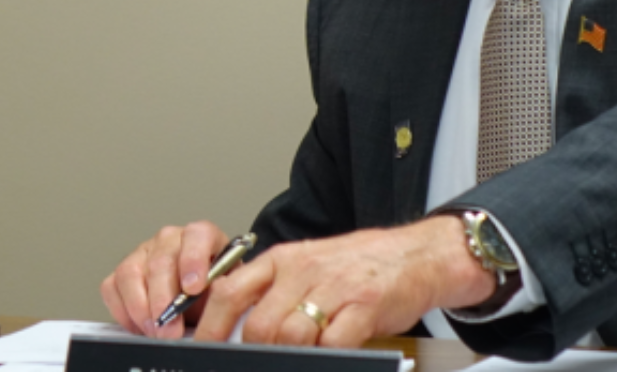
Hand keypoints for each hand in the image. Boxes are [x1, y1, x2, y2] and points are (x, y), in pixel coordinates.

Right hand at [101, 221, 231, 337]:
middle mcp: (170, 240)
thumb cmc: (214, 297)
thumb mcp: (227, 295)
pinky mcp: (123, 272)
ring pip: (131, 272)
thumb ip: (223, 297)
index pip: (197, 235)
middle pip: (160, 261)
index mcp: (202, 237)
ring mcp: (144, 252)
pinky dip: (123, 311)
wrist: (201, 305)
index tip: (193, 289)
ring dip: (140, 307)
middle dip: (163, 300)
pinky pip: (112, 287)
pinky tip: (140, 326)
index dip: (194, 260)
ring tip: (155, 330)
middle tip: (171, 329)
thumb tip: (216, 312)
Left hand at [190, 217, 494, 347]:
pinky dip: (326, 357)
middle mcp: (303, 270)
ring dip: (289, 357)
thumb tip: (237, 328)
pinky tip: (329, 356)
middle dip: (253, 353)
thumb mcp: (307, 266)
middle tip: (257, 362)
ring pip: (291, 336)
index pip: (230, 290)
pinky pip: (333, 343)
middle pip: (258, 323)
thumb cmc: (357, 267)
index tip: (201, 348)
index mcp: (282, 260)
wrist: (414, 255)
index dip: (210, 324)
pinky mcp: (364, 306)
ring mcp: (334, 288)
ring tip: (298, 358)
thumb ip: (275, 292)